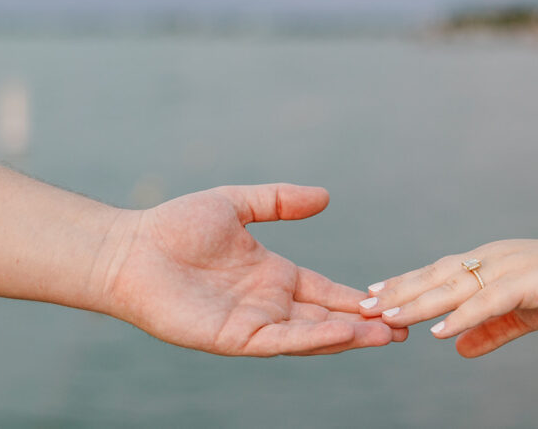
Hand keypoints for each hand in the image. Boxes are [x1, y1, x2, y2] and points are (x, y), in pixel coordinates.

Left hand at [100, 183, 406, 355]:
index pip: (325, 291)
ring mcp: (252, 323)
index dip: (356, 298)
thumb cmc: (176, 225)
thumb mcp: (237, 203)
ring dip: (349, 337)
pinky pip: (280, 341)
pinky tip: (341, 333)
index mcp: (272, 275)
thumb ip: (279, 200)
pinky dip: (312, 338)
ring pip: (311, 335)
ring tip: (388, 335)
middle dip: (365, 325)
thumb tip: (325, 196)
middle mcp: (268, 303)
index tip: (391, 301)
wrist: (131, 249)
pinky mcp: (234, 338)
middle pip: (326, 318)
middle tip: (406, 327)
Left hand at [358, 238, 537, 356]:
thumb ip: (490, 330)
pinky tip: (440, 329)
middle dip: (400, 291)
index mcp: (489, 262)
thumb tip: (458, 349)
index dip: (406, 283)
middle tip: (364, 304)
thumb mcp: (524, 314)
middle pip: (436, 275)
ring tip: (389, 316)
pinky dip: (462, 315)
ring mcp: (509, 266)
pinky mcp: (528, 281)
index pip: (438, 272)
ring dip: (419, 303)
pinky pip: (488, 301)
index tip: (374, 294)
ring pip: (454, 287)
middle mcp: (492, 258)